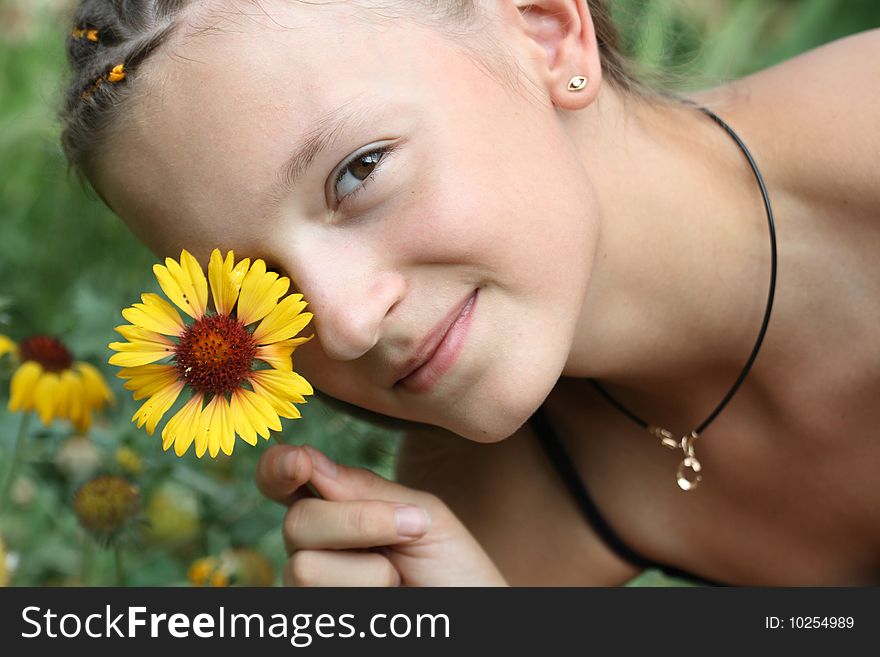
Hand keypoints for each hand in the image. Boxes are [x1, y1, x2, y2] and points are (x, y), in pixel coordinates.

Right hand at [255, 444, 507, 586]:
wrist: (470, 610)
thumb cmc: (451, 564)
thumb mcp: (423, 513)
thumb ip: (367, 489)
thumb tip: (309, 461)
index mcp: (333, 506)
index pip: (283, 479)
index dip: (278, 467)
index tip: (300, 463)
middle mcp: (313, 545)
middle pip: (297, 521)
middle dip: (357, 522)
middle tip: (411, 529)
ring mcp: (314, 585)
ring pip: (304, 567)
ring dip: (370, 571)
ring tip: (399, 581)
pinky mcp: (319, 615)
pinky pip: (320, 598)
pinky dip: (369, 594)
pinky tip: (390, 601)